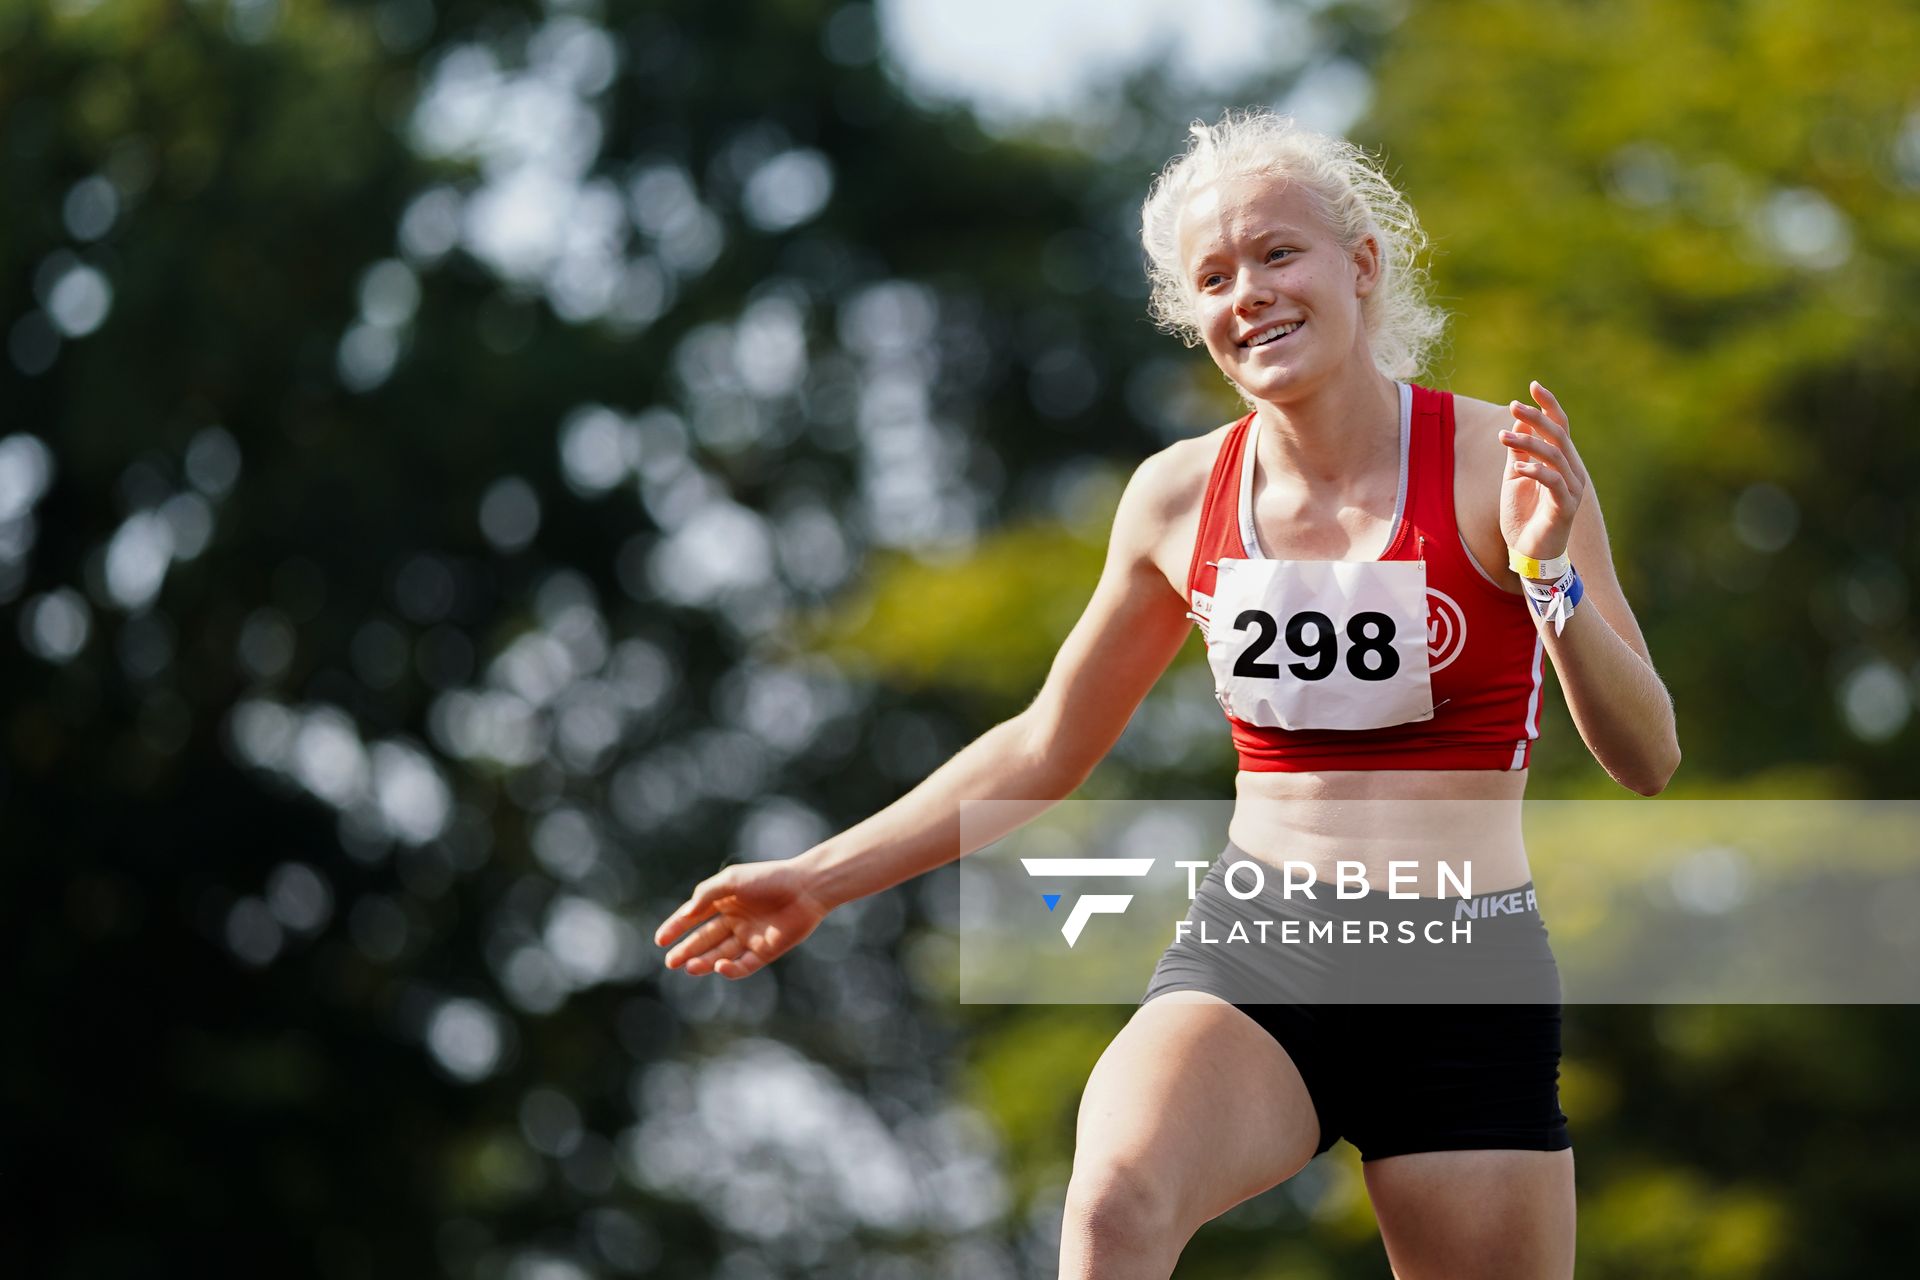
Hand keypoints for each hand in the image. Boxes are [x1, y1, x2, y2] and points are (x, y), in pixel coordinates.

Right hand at [653, 857, 833, 978]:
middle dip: (687, 951)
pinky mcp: (765, 952)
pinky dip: (730, 969)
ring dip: (703, 962)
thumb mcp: (732, 880)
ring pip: (720, 954)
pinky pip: (743, 965)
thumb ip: (706, 894)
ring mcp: (750, 937)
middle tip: (670, 962)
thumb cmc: (769, 879)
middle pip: (705, 940)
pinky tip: (719, 966)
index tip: (659, 940)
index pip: (694, 917)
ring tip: (689, 967)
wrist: (806, 888)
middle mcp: (735, 921)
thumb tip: (687, 913)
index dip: (676, 928)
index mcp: (726, 901)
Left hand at [1499, 381, 1589, 564]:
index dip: (1549, 406)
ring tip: (1503, 436)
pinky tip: (1518, 467)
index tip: (1534, 386)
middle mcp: (1572, 472)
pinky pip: (1554, 482)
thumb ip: (1519, 452)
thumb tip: (1517, 422)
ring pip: (1555, 456)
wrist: (1531, 554)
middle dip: (1536, 418)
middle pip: (1558, 436)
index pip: (1560, 427)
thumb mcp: (1515, 478)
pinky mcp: (1565, 507)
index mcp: (1562, 462)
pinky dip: (1536, 471)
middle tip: (1513, 406)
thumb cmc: (1524, 516)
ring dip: (1528, 443)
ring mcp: (1572, 489)